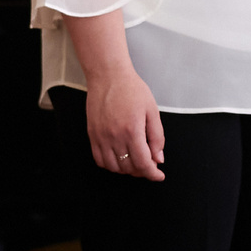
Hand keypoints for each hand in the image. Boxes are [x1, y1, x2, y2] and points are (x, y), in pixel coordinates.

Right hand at [84, 66, 164, 180]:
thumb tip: (158, 159)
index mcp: (132, 131)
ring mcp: (101, 136)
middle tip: (149, 164)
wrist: (108, 75)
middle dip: (142, 171)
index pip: (143, 164)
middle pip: (129, 168)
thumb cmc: (131, 89)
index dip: (153, 174)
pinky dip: (110, 164)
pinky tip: (119, 158)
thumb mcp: (152, 110)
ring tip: (134, 161)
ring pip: (113, 167)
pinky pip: (100, 159)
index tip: (158, 175)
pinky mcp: (92, 134)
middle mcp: (115, 136)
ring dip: (126, 169)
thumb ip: (157, 137)